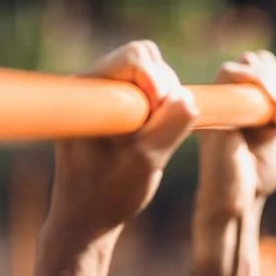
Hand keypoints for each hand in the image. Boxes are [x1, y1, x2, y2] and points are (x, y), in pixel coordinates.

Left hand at [48, 41, 198, 241]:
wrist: (86, 219)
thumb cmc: (108, 196)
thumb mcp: (145, 165)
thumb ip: (169, 128)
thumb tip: (190, 99)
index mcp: (87, 91)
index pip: (135, 57)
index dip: (160, 82)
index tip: (161, 118)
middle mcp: (90, 85)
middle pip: (145, 58)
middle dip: (165, 90)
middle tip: (163, 132)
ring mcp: (101, 94)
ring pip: (150, 74)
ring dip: (164, 102)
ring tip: (156, 140)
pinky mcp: (112, 106)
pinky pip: (147, 91)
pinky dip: (160, 110)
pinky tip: (152, 138)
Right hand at [196, 50, 275, 219]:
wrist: (241, 200)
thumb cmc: (259, 172)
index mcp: (244, 99)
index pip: (263, 65)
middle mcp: (229, 97)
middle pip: (254, 59)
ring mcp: (220, 101)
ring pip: (244, 64)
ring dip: (273, 84)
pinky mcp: (214, 109)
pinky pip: (230, 75)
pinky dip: (260, 87)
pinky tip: (274, 118)